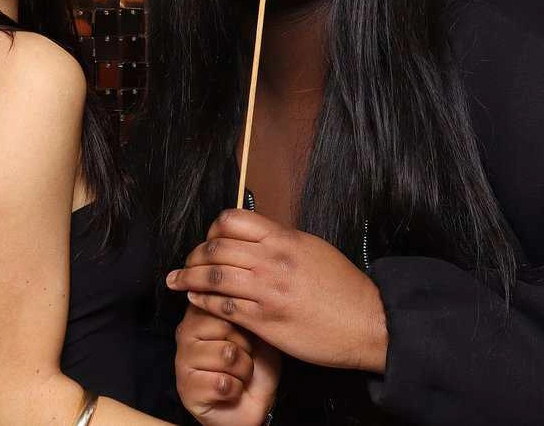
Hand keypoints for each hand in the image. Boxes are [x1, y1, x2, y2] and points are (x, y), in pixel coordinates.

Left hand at [166, 209, 387, 372]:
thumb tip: (256, 237)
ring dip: (188, 278)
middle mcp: (272, 260)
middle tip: (186, 263)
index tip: (208, 240)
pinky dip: (203, 302)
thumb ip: (282, 242)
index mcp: (284, 238)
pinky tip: (195, 301)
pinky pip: (223, 306)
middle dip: (194, 255)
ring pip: (213, 276)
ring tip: (176, 281)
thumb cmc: (344, 287)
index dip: (213, 229)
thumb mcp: (313, 249)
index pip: (232, 221)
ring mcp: (267, 291)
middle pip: (216, 248)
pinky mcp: (265, 320)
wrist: (368, 322)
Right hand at [176, 304, 279, 425]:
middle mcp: (185, 334)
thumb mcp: (257, 332)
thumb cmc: (256, 366)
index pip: (218, 301)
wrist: (255, 404)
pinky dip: (235, 389)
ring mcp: (182, 361)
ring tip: (238, 375)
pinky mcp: (187, 389)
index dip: (241, 320)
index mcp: (200, 315)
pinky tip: (229, 391)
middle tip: (241, 358)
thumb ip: (244, 312)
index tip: (243, 333)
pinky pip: (221, 382)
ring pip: (226, 354)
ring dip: (243, 370)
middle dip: (244, 346)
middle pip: (224, 326)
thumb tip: (236, 298)